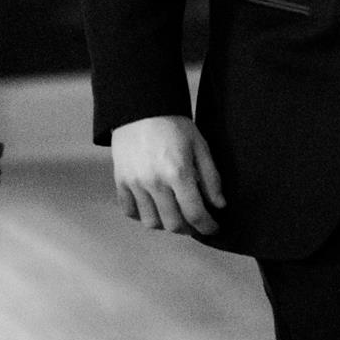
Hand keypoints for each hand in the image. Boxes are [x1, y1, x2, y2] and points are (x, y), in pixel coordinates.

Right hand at [110, 115, 223, 235]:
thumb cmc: (175, 125)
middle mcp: (155, 183)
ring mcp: (135, 184)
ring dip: (165, 224)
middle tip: (196, 223)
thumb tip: (219, 205)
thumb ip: (211, 178)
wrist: (141, 109)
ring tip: (176, 215)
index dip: (207, 226)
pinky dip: (142, 215)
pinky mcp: (120, 182)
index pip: (195, 213)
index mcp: (178, 173)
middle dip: (189, 229)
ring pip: (150, 222)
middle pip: (173, 224)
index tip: (213, 229)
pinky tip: (154, 207)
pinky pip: (130, 211)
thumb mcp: (201, 146)